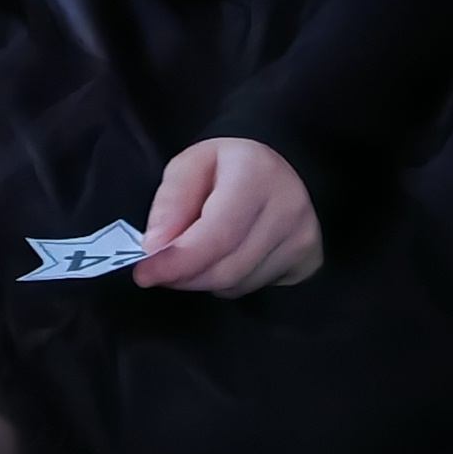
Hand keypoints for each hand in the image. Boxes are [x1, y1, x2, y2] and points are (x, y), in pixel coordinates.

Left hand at [135, 135, 323, 297]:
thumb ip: (170, 203)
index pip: (216, 235)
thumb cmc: (227, 165)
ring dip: (203, 279)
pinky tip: (224, 256)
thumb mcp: (189, 165)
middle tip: (159, 269)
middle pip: (226, 269)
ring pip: (237, 285)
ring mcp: (303, 238)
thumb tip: (155, 247)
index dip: (177, 261)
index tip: (145, 273)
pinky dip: (226, 281)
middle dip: (183, 276)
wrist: (280, 165)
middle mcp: (288, 208)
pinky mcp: (308, 260)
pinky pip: (253, 288)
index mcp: (256, 174)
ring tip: (195, 254)